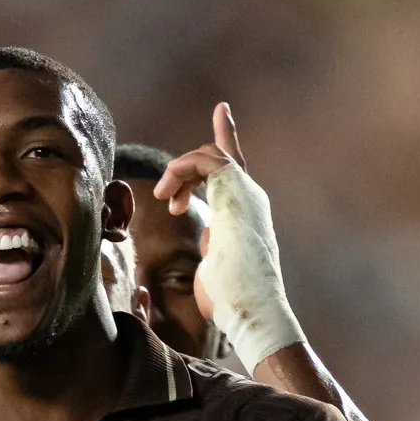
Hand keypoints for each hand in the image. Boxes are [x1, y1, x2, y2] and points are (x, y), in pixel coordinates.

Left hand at [151, 103, 304, 365]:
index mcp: (245, 215)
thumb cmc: (231, 303)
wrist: (252, 310)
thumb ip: (206, 256)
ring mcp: (247, 194)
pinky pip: (207, 161)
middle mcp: (251, 199)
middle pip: (219, 158)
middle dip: (185, 169)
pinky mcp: (237, 193)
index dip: (226, 138)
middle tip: (167, 198)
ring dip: (180, 170)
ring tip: (166, 198)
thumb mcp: (212, 272)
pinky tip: (170, 194)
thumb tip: (194, 265)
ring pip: (210, 156)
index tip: (222, 110)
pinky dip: (183, 168)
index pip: (234, 169)